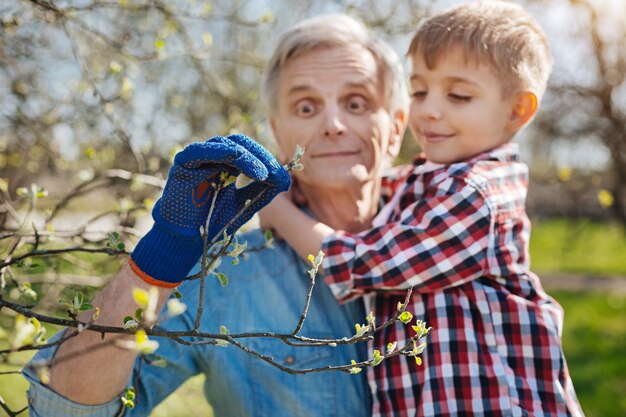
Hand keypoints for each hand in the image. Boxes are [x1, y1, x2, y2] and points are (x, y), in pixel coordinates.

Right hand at [130, 134, 289, 286]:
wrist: (186, 239)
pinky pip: (202, 150)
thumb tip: (286, 180)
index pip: (251, 151)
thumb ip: (263, 191)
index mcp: (227, 164)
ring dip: (248, 157)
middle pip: (241, 144)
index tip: (284, 177)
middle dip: (262, 157)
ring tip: (263, 174)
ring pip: (226, 144)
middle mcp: (213, 156)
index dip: (268, 160)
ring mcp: (198, 157)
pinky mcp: (183, 162)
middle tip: (276, 173)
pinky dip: (222, 152)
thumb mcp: (245, 204)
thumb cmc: (214, 222)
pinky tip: (239, 160)